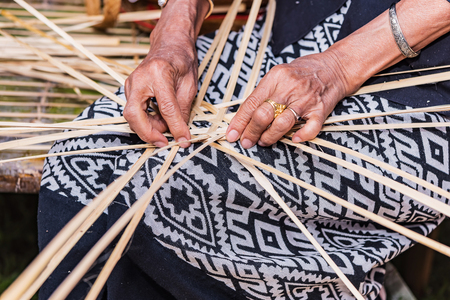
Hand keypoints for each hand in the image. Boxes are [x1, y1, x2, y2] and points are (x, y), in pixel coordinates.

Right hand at [124, 0, 208, 147]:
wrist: (169, 43)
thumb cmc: (182, 60)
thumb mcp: (190, 85)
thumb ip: (183, 109)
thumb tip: (181, 133)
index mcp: (158, 73)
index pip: (166, 108)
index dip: (175, 128)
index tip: (183, 140)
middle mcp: (139, 78)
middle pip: (134, 115)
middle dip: (148, 133)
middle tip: (165, 142)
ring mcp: (131, 83)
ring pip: (132, 115)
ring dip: (149, 127)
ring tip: (167, 127)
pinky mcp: (129, 89)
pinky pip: (134, 111)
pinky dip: (146, 120)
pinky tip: (160, 120)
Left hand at [226, 52, 352, 147]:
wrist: (334, 67)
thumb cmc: (303, 72)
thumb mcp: (279, 74)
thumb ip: (264, 92)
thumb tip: (243, 116)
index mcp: (275, 77)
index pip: (251, 103)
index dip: (239, 121)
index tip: (232, 134)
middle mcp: (289, 88)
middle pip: (264, 114)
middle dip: (251, 132)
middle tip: (247, 142)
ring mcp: (306, 99)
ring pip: (282, 123)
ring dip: (270, 137)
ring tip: (264, 142)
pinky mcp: (321, 109)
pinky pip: (310, 128)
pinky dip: (301, 136)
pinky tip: (294, 139)